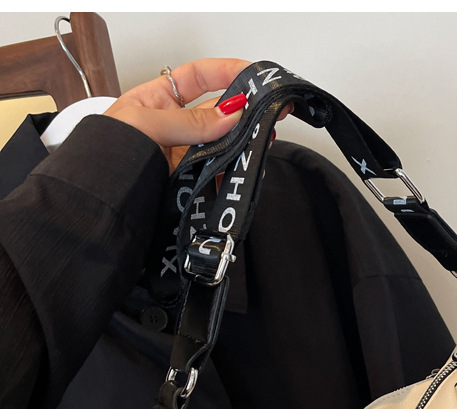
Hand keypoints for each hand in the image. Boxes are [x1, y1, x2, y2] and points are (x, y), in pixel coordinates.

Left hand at [105, 58, 253, 171]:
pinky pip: (219, 171)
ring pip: (222, 142)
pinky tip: (245, 167)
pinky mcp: (191, 180)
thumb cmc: (107, 155)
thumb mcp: (145, 124)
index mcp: (157, 101)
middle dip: (242, 111)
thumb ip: (190, 121)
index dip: (224, 71)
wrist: (102, 201)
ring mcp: (185, 154)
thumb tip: (229, 114)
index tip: (251, 75)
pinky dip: (235, 169)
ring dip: (243, 141)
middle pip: (216, 111)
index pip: (197, 77)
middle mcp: (174, 125)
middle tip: (267, 113)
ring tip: (260, 141)